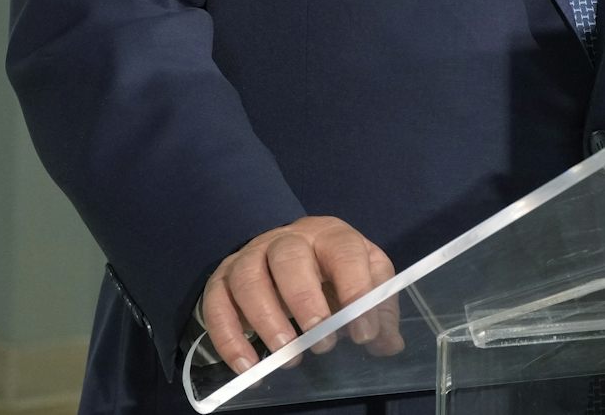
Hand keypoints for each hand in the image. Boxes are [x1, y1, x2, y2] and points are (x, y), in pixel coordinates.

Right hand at [201, 215, 401, 374]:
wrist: (287, 253)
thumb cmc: (331, 269)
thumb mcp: (363, 278)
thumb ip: (378, 309)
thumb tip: (388, 344)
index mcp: (330, 235)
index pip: (345, 252)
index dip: (355, 290)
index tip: (363, 334)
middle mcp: (287, 239)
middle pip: (289, 259)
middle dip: (304, 300)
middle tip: (321, 342)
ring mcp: (249, 256)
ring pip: (248, 279)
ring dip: (266, 320)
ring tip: (288, 356)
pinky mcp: (221, 279)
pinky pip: (216, 305)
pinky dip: (229, 340)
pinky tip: (248, 368)